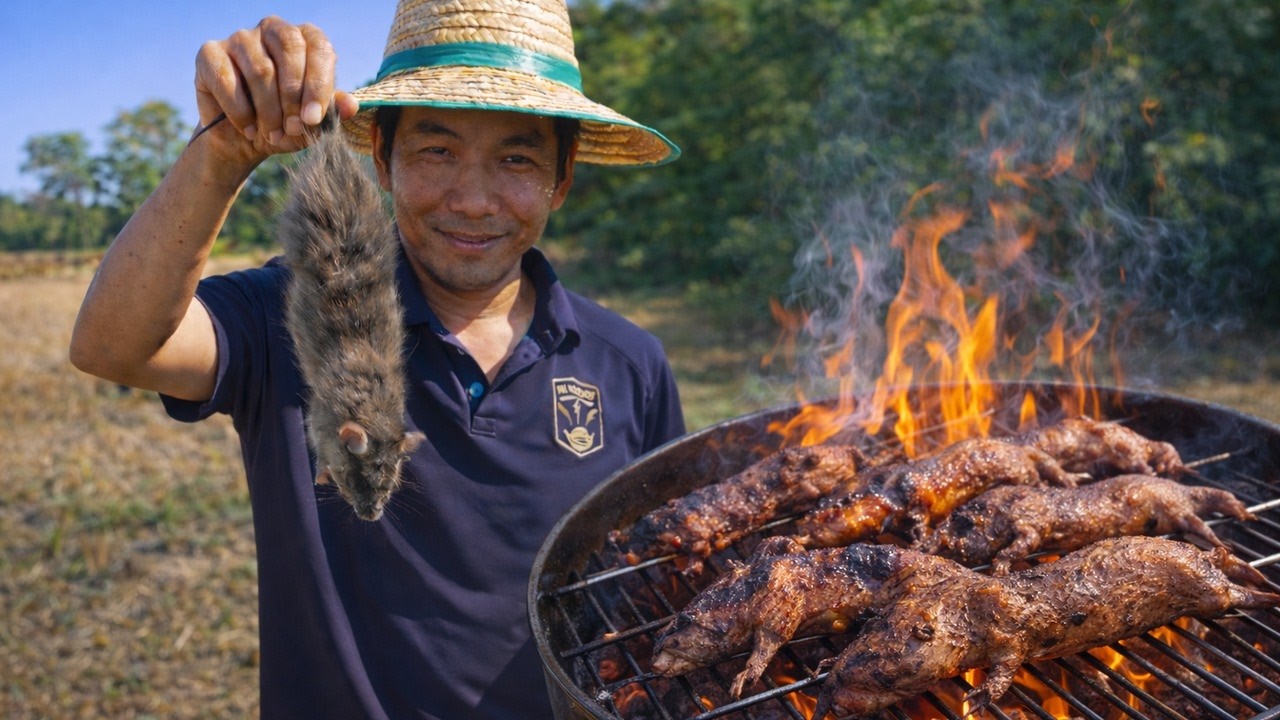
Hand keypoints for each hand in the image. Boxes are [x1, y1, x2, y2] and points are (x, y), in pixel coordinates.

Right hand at [194, 16, 359, 167]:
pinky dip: (240, 110)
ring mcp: (240, 38)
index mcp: (305, 39)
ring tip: (272, 134)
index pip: (319, 48)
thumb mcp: (312, 123)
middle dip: (294, 95)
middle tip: (292, 128)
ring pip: (260, 68)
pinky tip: (247, 128)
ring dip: (268, 110)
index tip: (313, 119)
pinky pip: (227, 78)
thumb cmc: (285, 125)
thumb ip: (332, 111)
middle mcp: (273, 29)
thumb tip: (352, 106)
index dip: (318, 84)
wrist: (244, 141)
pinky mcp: (209, 53)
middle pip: (290, 48)